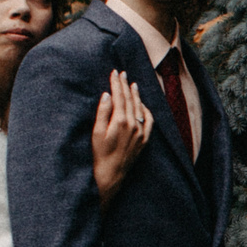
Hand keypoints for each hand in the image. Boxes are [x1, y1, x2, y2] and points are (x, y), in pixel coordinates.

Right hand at [92, 69, 153, 200]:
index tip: (115, 72)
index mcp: (120, 121)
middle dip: (125, 85)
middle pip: (130, 99)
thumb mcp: (96, 132)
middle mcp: (133, 125)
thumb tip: (107, 94)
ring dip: (136, 95)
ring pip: (140, 108)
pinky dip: (146, 110)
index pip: (119, 96)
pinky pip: (149, 121)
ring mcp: (140, 132)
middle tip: (122, 74)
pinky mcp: (144, 140)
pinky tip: (142, 104)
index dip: (117, 83)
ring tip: (132, 84)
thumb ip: (103, 112)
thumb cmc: (99, 154)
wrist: (111, 174)